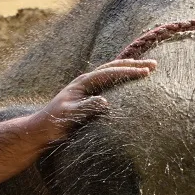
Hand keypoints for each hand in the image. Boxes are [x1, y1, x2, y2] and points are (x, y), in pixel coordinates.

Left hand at [33, 58, 158, 138]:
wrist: (40, 130)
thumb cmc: (54, 124)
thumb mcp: (70, 116)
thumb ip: (86, 108)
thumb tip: (105, 101)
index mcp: (83, 83)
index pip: (110, 73)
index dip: (129, 71)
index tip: (146, 72)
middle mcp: (85, 81)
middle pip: (113, 67)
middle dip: (134, 65)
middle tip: (154, 65)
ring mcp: (86, 87)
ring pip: (111, 72)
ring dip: (128, 68)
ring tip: (146, 68)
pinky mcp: (87, 95)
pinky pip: (109, 82)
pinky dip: (121, 78)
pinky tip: (130, 82)